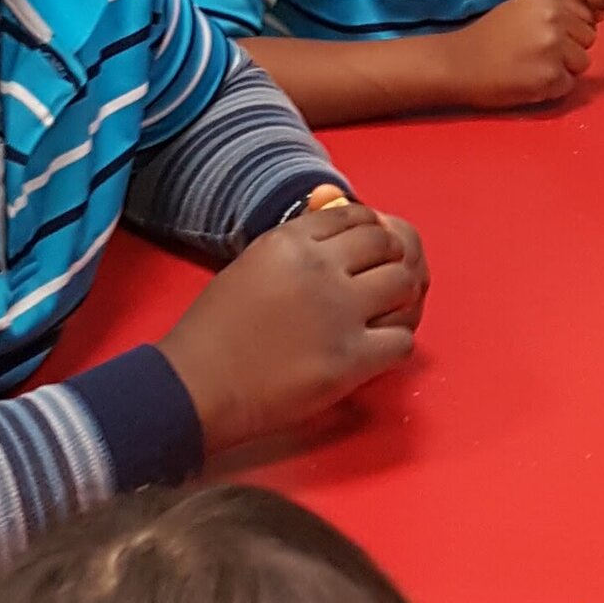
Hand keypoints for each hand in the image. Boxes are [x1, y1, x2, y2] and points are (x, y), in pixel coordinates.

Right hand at [158, 208, 419, 450]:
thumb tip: (331, 231)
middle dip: (391, 261)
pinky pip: (403, 341)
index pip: (357, 217)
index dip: (372, 232)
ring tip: (383, 316)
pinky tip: (376, 352)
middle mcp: (321, 268)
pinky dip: (395, 345)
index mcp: (290, 242)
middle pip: (387, 246)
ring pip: (404, 286)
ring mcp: (340, 312)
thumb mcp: (250, 266)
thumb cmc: (213, 331)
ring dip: (400, 299)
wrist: (199, 385)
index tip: (371, 250)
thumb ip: (293, 249)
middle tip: (383, 283)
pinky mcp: (352, 358)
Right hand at [441, 0, 599, 107]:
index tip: (551, 35)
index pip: (587, 13)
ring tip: (535, 67)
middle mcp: (555, 19)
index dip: (572, 27)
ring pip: (583, 62)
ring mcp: (554, 49)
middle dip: (571, 47)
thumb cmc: (489, 36)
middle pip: (589, 37)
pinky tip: (531, 81)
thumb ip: (556, 9)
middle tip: (540, 53)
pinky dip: (554, 87)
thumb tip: (597, 15)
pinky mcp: (551, 77)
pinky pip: (570, 85)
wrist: (458, 64)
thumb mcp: (522, 7)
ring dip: (564, 68)